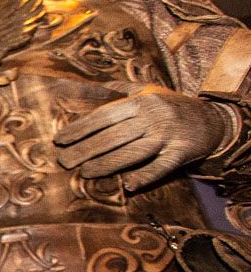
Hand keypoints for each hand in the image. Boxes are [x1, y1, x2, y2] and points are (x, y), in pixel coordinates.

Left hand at [54, 91, 232, 190]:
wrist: (212, 119)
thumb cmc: (169, 107)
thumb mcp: (147, 92)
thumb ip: (118, 90)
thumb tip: (84, 86)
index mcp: (142, 101)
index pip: (104, 115)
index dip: (80, 128)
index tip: (60, 139)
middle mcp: (154, 117)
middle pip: (113, 136)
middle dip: (85, 149)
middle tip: (64, 161)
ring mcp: (169, 134)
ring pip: (133, 152)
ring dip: (106, 164)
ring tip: (84, 172)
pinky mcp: (182, 152)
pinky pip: (161, 166)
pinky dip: (145, 176)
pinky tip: (128, 185)